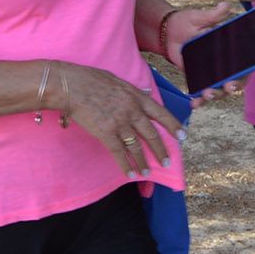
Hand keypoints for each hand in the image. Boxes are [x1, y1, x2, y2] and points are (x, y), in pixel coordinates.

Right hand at [54, 63, 181, 178]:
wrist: (71, 86)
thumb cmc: (90, 79)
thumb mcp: (117, 80)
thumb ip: (132, 91)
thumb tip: (145, 94)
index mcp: (136, 97)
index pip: (160, 113)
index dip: (173, 126)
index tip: (182, 136)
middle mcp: (132, 111)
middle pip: (151, 134)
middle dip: (161, 150)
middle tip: (167, 162)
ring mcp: (119, 123)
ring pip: (136, 147)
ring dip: (143, 162)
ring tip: (147, 173)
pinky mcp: (106, 133)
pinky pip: (119, 153)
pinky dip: (125, 165)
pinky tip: (130, 174)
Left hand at [159, 2, 249, 105]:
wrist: (167, 31)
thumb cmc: (187, 22)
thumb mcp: (199, 18)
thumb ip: (213, 16)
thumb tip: (226, 5)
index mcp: (230, 49)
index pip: (244, 65)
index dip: (245, 74)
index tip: (238, 79)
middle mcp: (224, 64)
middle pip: (234, 81)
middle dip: (230, 87)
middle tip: (226, 87)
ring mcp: (211, 73)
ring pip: (219, 90)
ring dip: (215, 95)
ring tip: (207, 95)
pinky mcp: (198, 79)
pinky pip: (202, 93)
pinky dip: (199, 100)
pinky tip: (194, 104)